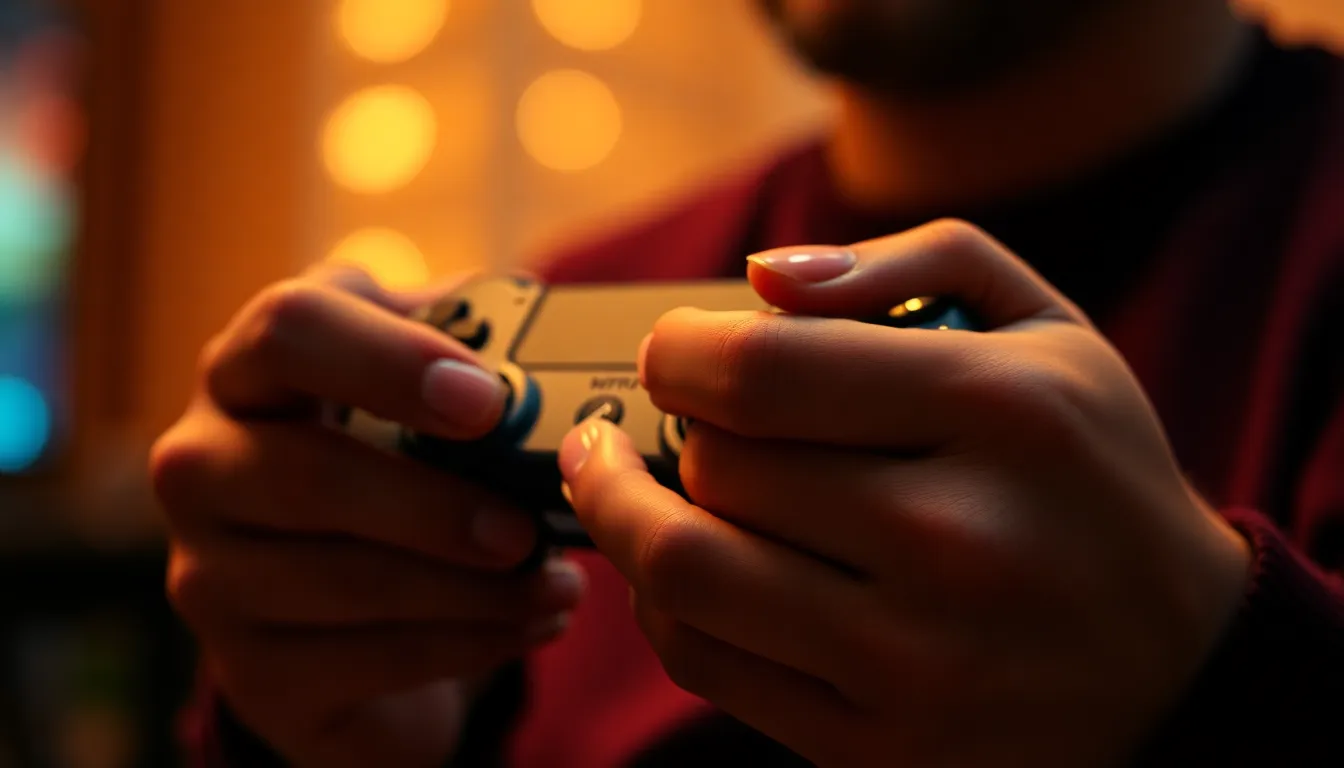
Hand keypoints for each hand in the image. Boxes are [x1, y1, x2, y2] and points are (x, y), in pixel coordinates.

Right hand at [151, 264, 584, 767]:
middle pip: (308, 475)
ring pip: (344, 583)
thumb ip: (463, 344)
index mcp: (245, 368)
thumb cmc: (382, 454)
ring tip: (557, 583)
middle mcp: (201, 466)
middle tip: (525, 528)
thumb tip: (548, 340)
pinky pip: (366, 660)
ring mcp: (209, 576)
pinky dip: (468, 644)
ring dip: (473, 590)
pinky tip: (530, 623)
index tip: (487, 401)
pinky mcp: (249, 669)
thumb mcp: (408, 381)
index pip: (289, 330)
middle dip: (434, 506)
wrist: (325, 594)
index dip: (391, 361)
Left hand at [559, 220, 1250, 766]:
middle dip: (667, 426)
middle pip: (719, 466)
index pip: (762, 370)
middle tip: (667, 416)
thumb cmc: (1091, 474)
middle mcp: (960, 542)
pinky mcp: (883, 748)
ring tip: (622, 480)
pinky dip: (662, 603)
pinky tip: (673, 564)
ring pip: (689, 570)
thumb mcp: (1051, 332)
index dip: (677, 351)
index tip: (672, 351)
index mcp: (1002, 414)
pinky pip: (709, 664)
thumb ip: (915, 264)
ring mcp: (919, 661)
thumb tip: (763, 277)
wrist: (1183, 666)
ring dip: (625, 514)